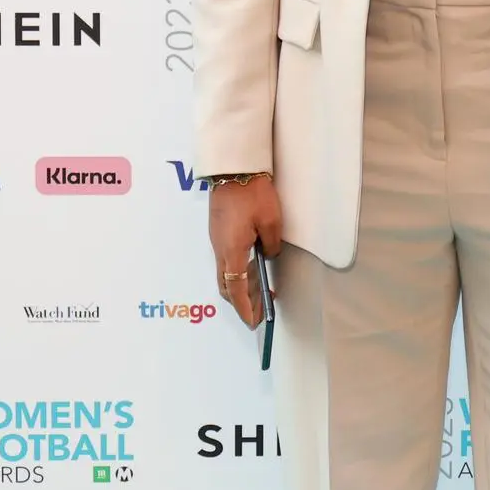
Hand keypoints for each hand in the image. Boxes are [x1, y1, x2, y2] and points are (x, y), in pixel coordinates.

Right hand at [209, 178, 282, 327]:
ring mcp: (217, 240)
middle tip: (259, 311)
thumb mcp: (271, 221)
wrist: (231, 168)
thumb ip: (271, 245)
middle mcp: (220, 249)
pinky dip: (237, 272)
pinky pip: (225, 260)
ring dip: (240, 286)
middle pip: (227, 285)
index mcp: (232, 250)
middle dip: (242, 302)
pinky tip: (252, 270)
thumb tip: (268, 255)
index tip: (254, 321)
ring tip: (260, 293)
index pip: (237, 289)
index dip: (245, 307)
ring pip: (225, 273)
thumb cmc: (252, 193)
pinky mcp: (218, 231)